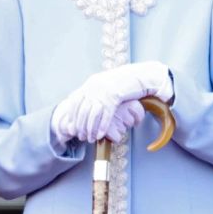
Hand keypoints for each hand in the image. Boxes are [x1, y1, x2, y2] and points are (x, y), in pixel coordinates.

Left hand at [54, 61, 172, 141]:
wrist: (141, 74)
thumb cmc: (126, 81)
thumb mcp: (106, 83)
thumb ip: (95, 91)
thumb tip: (85, 101)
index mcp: (91, 83)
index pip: (74, 102)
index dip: (71, 117)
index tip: (71, 128)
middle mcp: (95, 86)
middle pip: (82, 111)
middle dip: (80, 126)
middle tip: (80, 137)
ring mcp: (104, 91)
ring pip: (92, 115)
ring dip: (90, 129)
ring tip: (90, 139)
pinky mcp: (115, 96)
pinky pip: (106, 115)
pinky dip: (102, 126)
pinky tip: (100, 135)